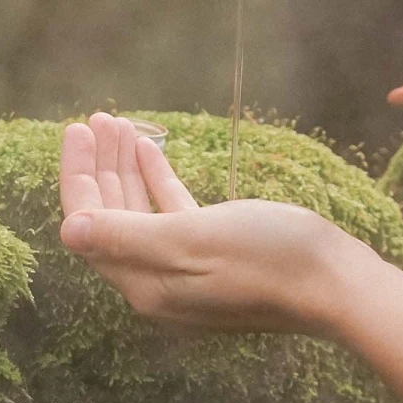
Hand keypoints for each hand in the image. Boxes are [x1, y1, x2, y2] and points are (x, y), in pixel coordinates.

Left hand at [57, 112, 368, 336]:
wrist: (334, 283)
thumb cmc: (267, 257)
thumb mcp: (192, 240)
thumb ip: (126, 236)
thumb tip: (69, 230)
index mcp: (144, 281)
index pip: (90, 224)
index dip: (79, 174)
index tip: (78, 128)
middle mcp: (157, 279)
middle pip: (110, 216)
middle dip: (99, 166)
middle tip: (96, 118)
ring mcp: (186, 268)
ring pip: (139, 211)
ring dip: (125, 167)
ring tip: (118, 124)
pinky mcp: (214, 254)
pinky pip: (171, 213)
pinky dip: (157, 180)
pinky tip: (151, 150)